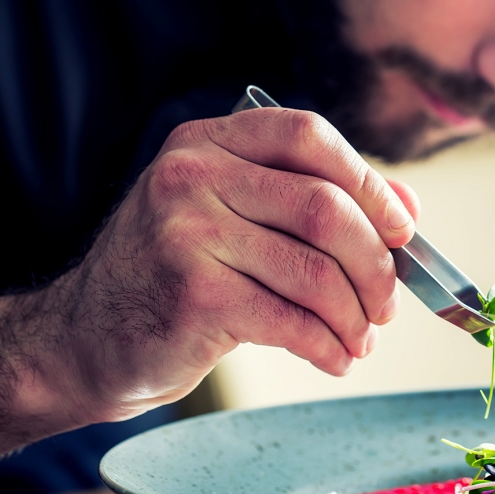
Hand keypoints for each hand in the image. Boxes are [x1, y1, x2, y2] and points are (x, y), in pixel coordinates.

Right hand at [53, 108, 419, 421]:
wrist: (86, 338)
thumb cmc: (175, 275)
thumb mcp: (233, 217)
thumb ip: (314, 201)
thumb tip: (408, 208)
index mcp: (208, 142)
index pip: (309, 136)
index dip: (370, 182)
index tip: (401, 229)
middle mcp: (192, 176)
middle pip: (325, 208)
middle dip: (375, 265)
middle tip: (387, 305)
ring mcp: (187, 233)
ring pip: (315, 272)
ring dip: (356, 316)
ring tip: (360, 340)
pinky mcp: (192, 296)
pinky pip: (292, 321)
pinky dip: (329, 346)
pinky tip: (334, 358)